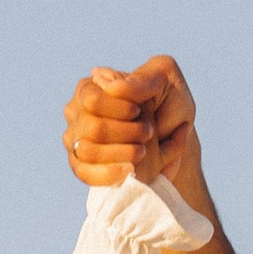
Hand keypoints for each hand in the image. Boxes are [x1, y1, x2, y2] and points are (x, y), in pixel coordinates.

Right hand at [62, 56, 201, 198]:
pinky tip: (131, 170)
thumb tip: (111, 87)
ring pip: (88, 151)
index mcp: (92, 87)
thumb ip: (141, 80)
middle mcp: (77, 113)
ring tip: (143, 151)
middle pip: (91, 127)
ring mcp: (76, 139)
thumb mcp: (165, 79)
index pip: (92, 100)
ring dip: (121, 152)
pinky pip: (85, 173)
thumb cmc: (171, 101)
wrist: (176, 137)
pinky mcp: (82, 165)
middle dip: (125, 132)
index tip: (138, 112)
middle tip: (148, 132)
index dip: (117, 108)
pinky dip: (110, 173)